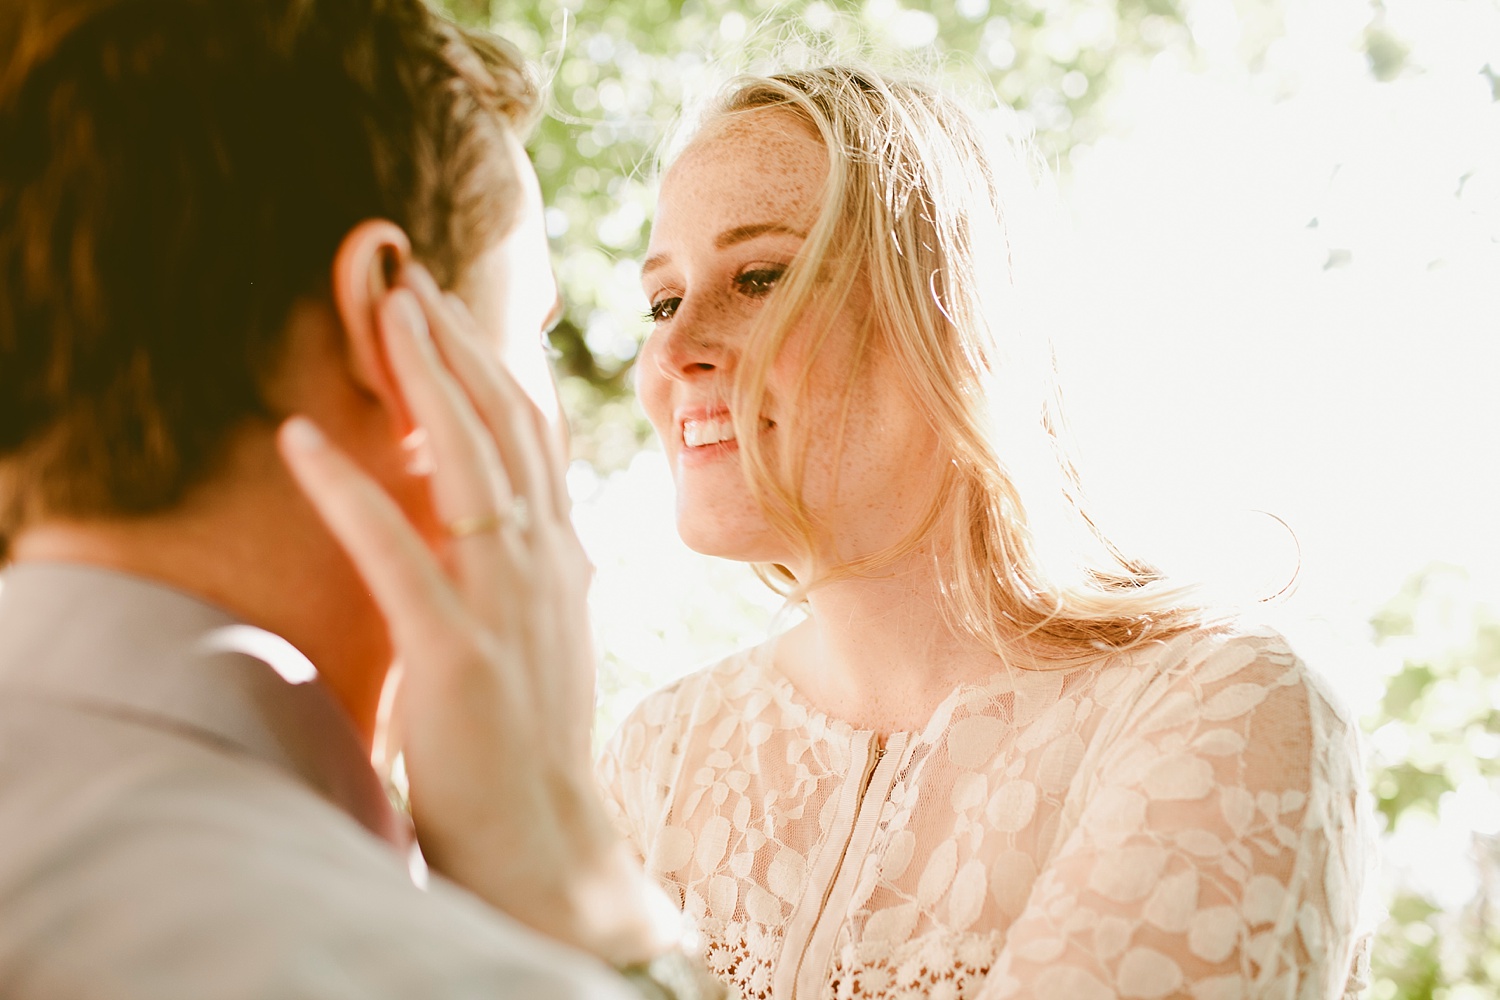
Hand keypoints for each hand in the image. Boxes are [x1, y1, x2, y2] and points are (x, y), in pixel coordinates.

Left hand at [277, 264, 675, 964]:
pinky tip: (297, 438)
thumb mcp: (539, 632)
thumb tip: (518, 518)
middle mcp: (544, 563)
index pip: (532, 436)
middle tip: (412, 278)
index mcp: (561, 557)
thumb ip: (530, 567)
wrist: (547, 839)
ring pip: (469, 463)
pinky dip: (345, 489)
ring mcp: (507, 602)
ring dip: (424, 379)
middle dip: (458, 345)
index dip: (493, 363)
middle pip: (505, 426)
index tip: (454, 307)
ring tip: (382, 311)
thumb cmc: (530, 743)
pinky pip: (393, 552)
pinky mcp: (457, 652)